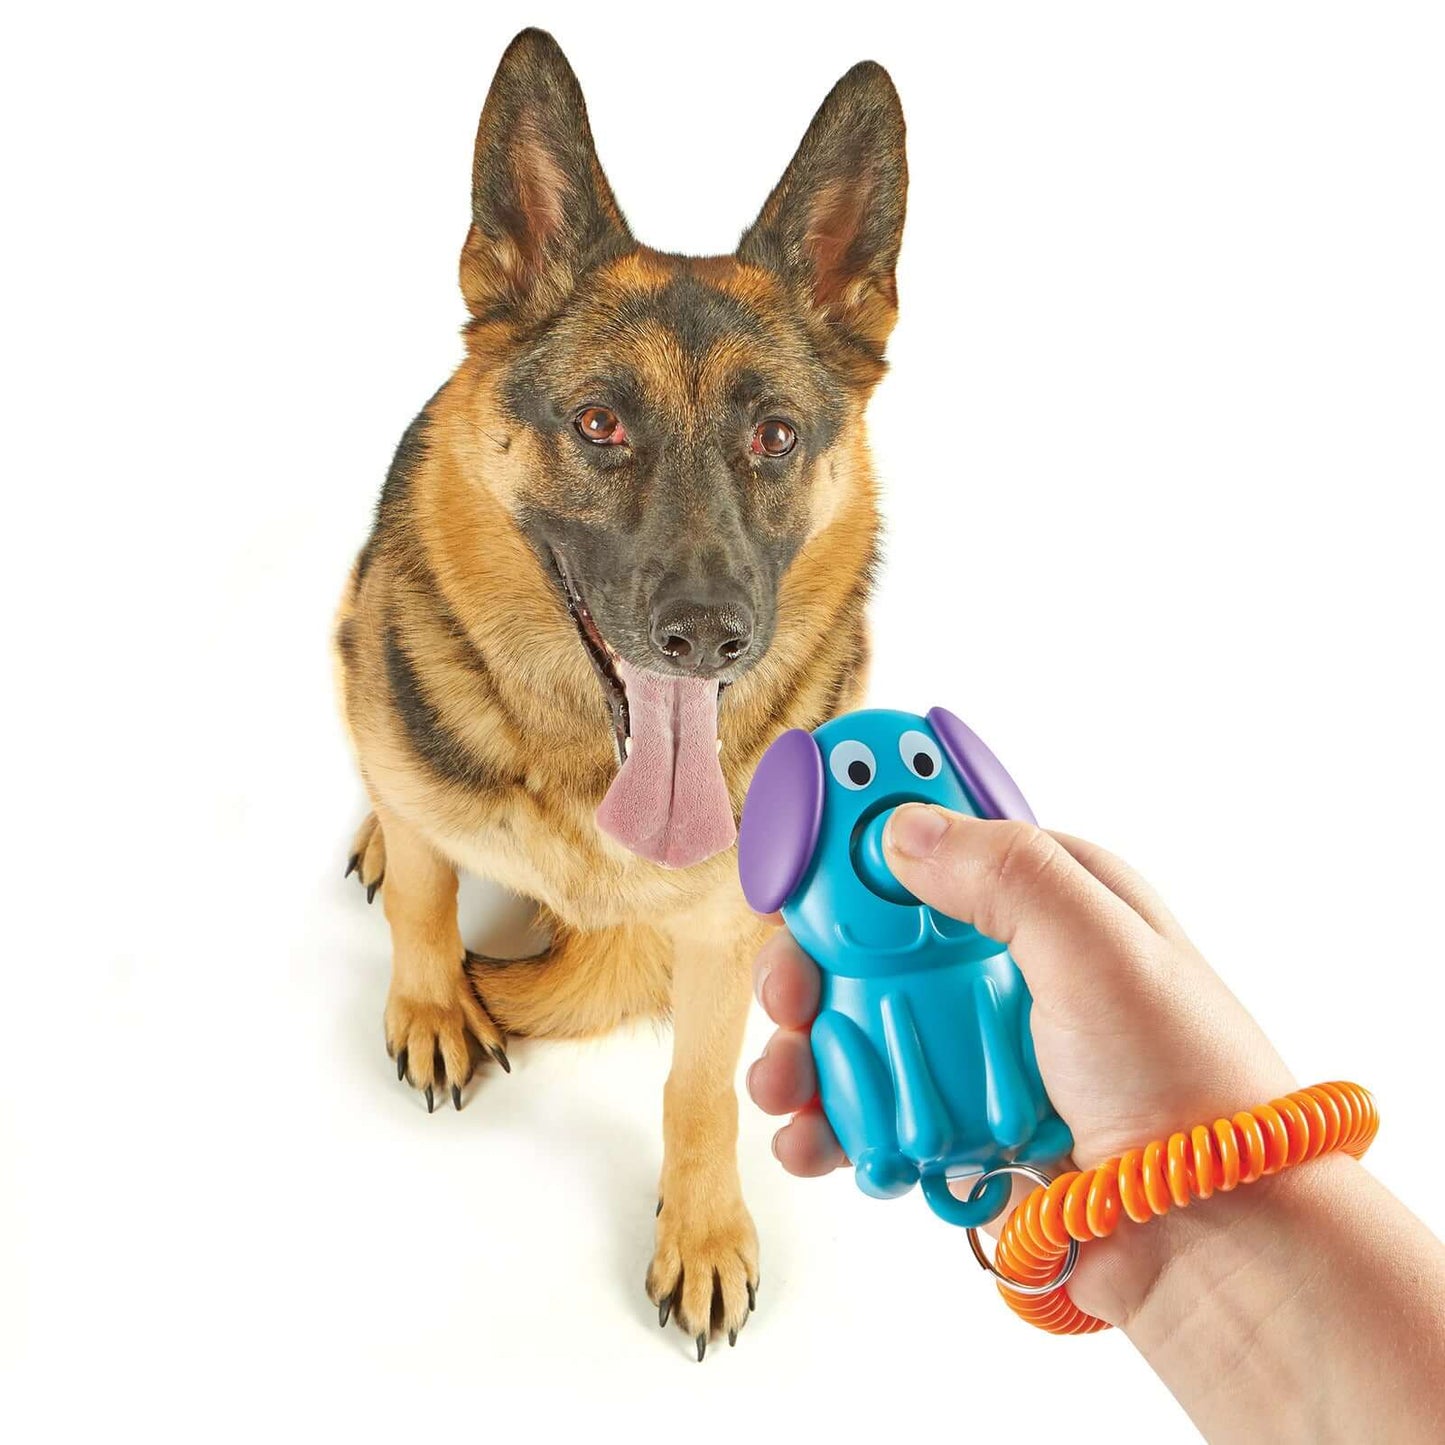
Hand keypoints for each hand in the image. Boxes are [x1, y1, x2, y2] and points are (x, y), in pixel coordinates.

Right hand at [746, 804, 1296, 1320]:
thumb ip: (1007, 875)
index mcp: (1047, 900)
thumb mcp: (1103, 947)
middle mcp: (1005, 968)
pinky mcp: (963, 1124)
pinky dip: (831, 1124)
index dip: (858, 843)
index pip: (935, 840)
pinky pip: (874, 1109)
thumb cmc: (1185, 1081)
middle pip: (872, 943)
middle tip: (786, 997)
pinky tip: (814, 1143)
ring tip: (786, 1089)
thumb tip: (903, 831)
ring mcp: (979, 1050)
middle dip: (810, 966)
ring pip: (860, 1028)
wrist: (1217, 1235)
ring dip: (805, 1053)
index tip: (796, 863)